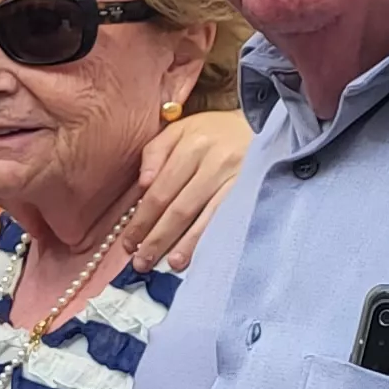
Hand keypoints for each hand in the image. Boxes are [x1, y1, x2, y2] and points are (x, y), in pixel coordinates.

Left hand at [118, 108, 252, 271]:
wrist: (260, 124)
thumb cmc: (212, 133)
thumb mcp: (179, 130)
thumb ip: (155, 153)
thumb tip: (142, 185)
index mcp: (190, 143)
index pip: (160, 190)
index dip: (142, 219)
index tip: (128, 243)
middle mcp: (214, 160)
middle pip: (180, 207)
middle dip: (158, 238)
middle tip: (142, 262)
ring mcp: (237, 177)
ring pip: (205, 217)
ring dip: (185, 244)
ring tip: (169, 264)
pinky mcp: (253, 189)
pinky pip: (228, 219)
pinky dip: (212, 238)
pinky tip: (201, 255)